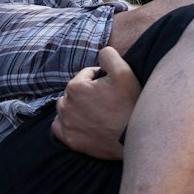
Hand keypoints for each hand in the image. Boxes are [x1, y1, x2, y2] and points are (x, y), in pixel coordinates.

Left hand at [51, 46, 139, 160]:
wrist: (134, 138)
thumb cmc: (130, 104)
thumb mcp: (124, 72)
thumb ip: (108, 55)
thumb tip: (101, 52)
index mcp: (76, 87)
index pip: (86, 74)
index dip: (101, 77)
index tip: (112, 86)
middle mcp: (66, 105)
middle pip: (73, 91)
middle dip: (87, 92)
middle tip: (105, 99)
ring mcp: (67, 125)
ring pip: (65, 108)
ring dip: (75, 106)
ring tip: (94, 110)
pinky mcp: (70, 141)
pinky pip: (58, 127)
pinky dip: (66, 123)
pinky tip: (79, 122)